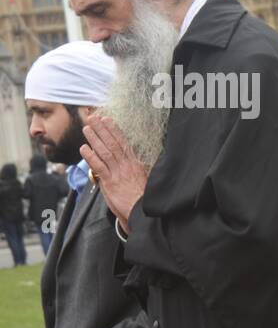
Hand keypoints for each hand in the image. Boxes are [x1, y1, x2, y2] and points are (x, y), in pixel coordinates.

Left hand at [81, 116, 148, 231]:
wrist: (142, 211)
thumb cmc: (142, 197)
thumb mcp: (143, 177)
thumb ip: (134, 166)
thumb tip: (130, 157)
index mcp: (135, 163)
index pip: (123, 142)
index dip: (114, 130)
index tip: (107, 119)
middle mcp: (126, 165)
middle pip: (112, 143)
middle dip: (102, 129)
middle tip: (92, 117)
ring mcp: (118, 173)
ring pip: (105, 152)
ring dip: (95, 139)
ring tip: (87, 128)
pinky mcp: (110, 182)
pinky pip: (99, 166)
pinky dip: (91, 156)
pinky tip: (84, 148)